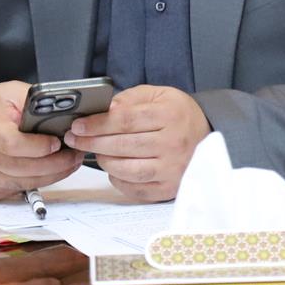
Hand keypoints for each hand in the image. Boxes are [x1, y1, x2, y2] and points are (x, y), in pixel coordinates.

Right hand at [0, 81, 81, 200]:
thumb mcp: (4, 93)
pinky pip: (18, 190)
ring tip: (71, 161)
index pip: (13, 144)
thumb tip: (61, 111)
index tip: (57, 141)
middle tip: (77, 153)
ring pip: (25, 183)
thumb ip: (33, 100)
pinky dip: (37, 181)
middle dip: (57, 163)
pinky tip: (51, 170)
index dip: (39, 146)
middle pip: (24, 168)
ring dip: (53, 174)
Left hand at [64, 84, 210, 200]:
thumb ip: (131, 99)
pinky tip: (114, 169)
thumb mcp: (159, 95)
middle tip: (76, 139)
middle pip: (124, 145)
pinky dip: (118, 180)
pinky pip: (136, 188)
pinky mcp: (169, 187)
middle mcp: (173, 142)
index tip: (78, 125)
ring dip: (104, 161)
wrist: (208, 136)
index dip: (97, 124)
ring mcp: (172, 168)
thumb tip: (104, 110)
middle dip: (93, 142)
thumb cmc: (178, 114)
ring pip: (128, 169)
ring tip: (97, 152)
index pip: (126, 120)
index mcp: (170, 115)